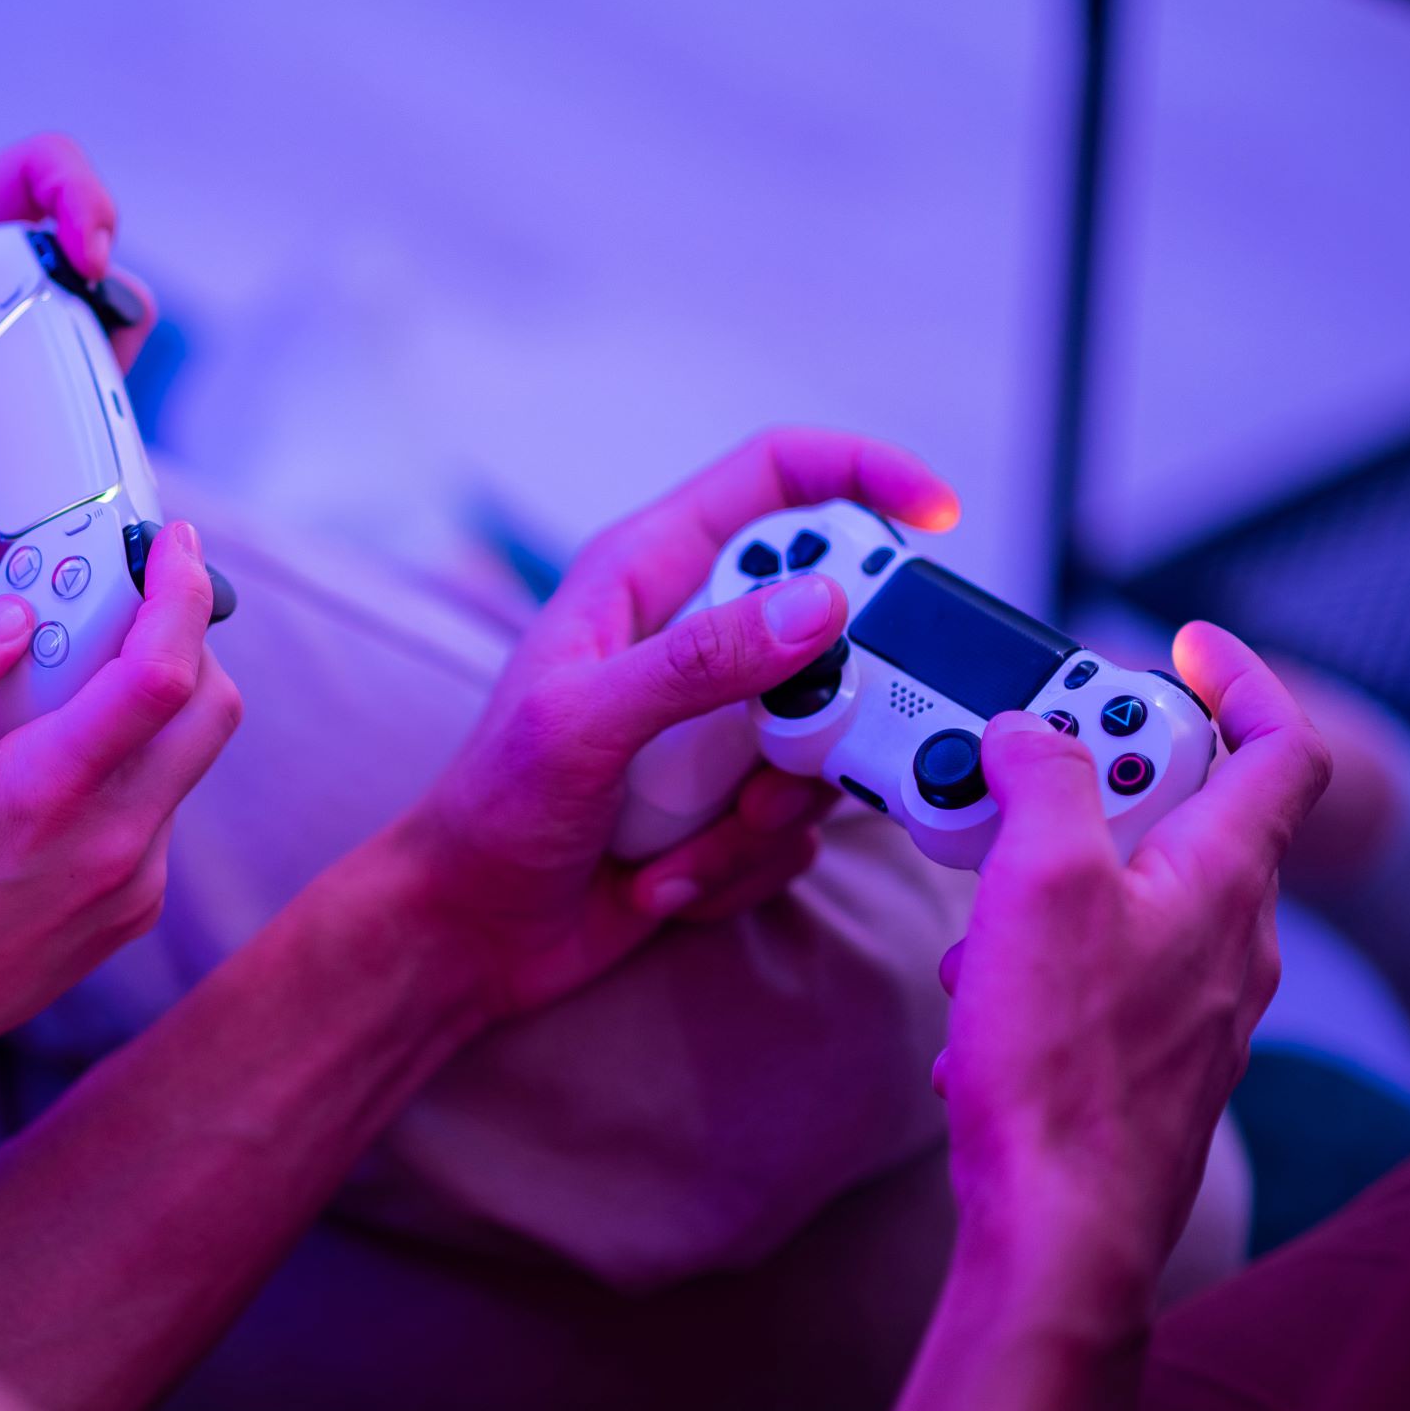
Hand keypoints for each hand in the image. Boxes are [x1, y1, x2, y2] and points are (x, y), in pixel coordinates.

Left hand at [0, 134, 154, 465]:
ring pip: (73, 348)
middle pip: (89, 275)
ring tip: (21, 464)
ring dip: (67, 408)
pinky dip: (18, 456)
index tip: (88, 265)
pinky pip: (32, 406)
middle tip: (81, 393)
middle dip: (103, 334)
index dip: (85, 202)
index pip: (40, 170)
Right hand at [0, 521, 239, 1084]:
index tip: (174, 546)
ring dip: (150, 707)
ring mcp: (135, 883)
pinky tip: (50, 780)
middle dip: (186, 638)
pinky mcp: (137, 908)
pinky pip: (161, 810)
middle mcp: (112, 843)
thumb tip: (15, 614)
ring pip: (188, 759)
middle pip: (211, 708)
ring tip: (56, 703)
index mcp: (47, 796)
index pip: (160, 676)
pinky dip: (128, 768)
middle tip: (125, 609)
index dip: (182, 593)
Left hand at [387, 429, 960, 1017]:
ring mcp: (721, 724)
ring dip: (762, 813)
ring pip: (831, 741)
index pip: (776, 480)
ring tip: (673, 841)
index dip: (864, 474)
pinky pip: (803, 825)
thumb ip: (700, 662)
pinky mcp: (738, 801)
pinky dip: (737, 863)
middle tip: (773, 758)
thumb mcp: (584, 723)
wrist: (471, 935)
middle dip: (822, 708)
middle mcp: (695, 638)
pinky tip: (659, 876)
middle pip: (835, 626)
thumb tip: (822, 607)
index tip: (938, 517)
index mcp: (645, 576)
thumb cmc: (493, 812)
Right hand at [934, 624, 1331, 1299]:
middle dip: (1099, 774)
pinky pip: (1104, 961)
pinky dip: (1041, 944)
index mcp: (1225, 878)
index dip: (1239, 682)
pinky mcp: (1148, 1053)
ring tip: (979, 888)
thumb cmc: (1060, 1065)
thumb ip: (1039, 778)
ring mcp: (1194, 1002)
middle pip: (1191, 810)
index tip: (1179, 648)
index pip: (1282, 748)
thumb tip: (1025, 733)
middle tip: (1022, 765)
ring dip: (1054, 865)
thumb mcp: (1036, 881)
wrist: (1057, 1221)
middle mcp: (1230, 938)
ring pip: (1136, 888)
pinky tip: (978, 984)